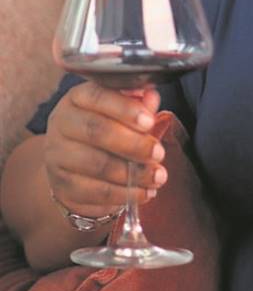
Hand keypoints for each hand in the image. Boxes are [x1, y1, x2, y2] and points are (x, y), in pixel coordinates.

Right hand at [43, 82, 166, 216]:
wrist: (76, 165)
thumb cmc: (108, 130)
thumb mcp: (123, 112)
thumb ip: (139, 104)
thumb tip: (151, 97)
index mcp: (78, 98)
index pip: (98, 96)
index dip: (125, 108)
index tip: (150, 122)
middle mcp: (62, 123)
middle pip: (96, 131)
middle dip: (133, 144)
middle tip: (158, 153)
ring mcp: (57, 155)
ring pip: (96, 164)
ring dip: (132, 173)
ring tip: (158, 176)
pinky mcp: (61, 185)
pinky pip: (94, 192)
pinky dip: (124, 194)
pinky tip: (145, 193)